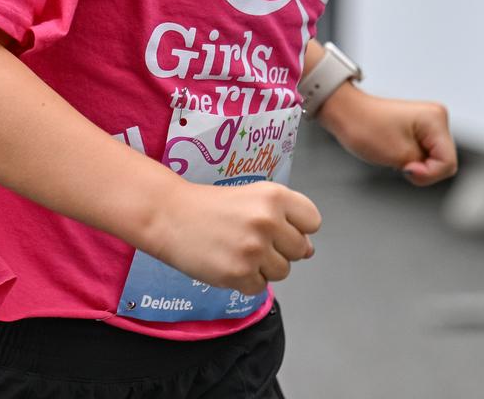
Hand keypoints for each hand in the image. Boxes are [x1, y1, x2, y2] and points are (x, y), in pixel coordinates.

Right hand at [146, 179, 320, 296]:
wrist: (170, 215)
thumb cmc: (211, 206)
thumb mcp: (253, 199)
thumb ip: (285, 221)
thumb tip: (310, 251)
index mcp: (275, 196)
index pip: (313, 222)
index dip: (297, 227)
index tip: (277, 225)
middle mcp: (268, 220)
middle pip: (300, 250)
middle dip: (279, 249)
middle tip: (250, 238)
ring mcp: (254, 248)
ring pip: (282, 271)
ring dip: (263, 267)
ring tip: (237, 249)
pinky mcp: (239, 273)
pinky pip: (260, 287)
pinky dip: (245, 281)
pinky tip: (228, 262)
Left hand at [321, 90, 457, 185]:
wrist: (345, 113)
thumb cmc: (366, 128)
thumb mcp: (400, 156)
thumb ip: (425, 169)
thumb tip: (433, 171)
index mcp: (436, 119)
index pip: (448, 163)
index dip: (428, 173)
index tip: (405, 168)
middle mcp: (436, 117)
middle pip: (444, 161)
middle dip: (423, 169)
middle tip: (399, 163)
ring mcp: (428, 122)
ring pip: (434, 159)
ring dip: (416, 165)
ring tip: (396, 155)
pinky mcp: (419, 128)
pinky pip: (425, 153)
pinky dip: (412, 159)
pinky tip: (397, 153)